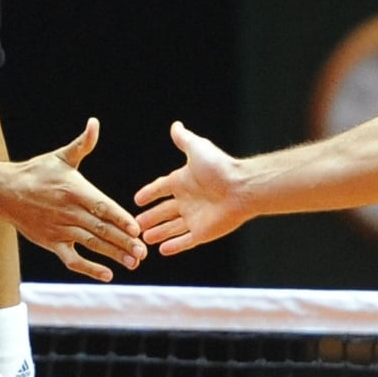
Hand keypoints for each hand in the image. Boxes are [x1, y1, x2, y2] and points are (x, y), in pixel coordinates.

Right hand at [3, 118, 143, 280]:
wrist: (5, 191)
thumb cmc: (36, 172)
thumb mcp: (61, 156)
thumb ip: (83, 144)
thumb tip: (95, 123)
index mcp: (75, 191)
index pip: (102, 207)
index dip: (119, 218)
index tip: (136, 228)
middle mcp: (69, 212)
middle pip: (100, 229)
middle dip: (123, 242)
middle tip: (143, 252)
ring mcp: (60, 230)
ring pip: (91, 245)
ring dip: (113, 255)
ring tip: (133, 262)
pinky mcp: (52, 243)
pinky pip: (72, 259)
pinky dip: (89, 268)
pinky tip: (107, 274)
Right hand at [133, 121, 250, 254]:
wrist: (242, 188)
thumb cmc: (220, 168)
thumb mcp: (197, 149)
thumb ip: (184, 140)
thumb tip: (176, 125)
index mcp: (183, 181)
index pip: (161, 188)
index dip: (149, 193)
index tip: (137, 200)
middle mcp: (188, 200)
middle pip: (164, 211)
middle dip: (150, 218)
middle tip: (135, 225)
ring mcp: (195, 217)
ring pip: (171, 228)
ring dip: (159, 233)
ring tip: (145, 239)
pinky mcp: (202, 233)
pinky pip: (185, 241)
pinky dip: (174, 246)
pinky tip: (162, 251)